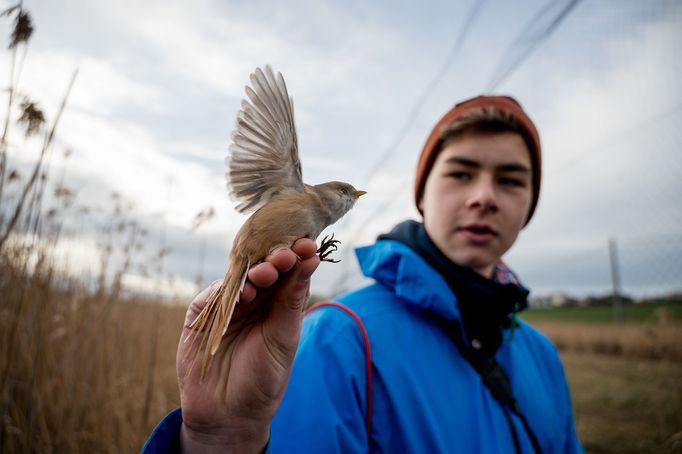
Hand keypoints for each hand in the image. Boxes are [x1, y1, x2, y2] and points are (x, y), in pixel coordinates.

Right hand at [177, 238, 320, 452]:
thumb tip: (311, 260)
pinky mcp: (203, 312)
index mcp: (278, 304)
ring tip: (266, 273)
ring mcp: (228, 304)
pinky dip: (229, 290)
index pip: (288, 273)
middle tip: (285, 255)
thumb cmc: (264, 378)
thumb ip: (292, 299)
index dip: (297, 258)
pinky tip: (244, 292)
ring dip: (254, 272)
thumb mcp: (284, 337)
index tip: (308, 246)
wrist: (228, 413)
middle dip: (275, 260)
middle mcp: (254, 300)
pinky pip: (216, 293)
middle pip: (264, 269)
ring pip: (240, 277)